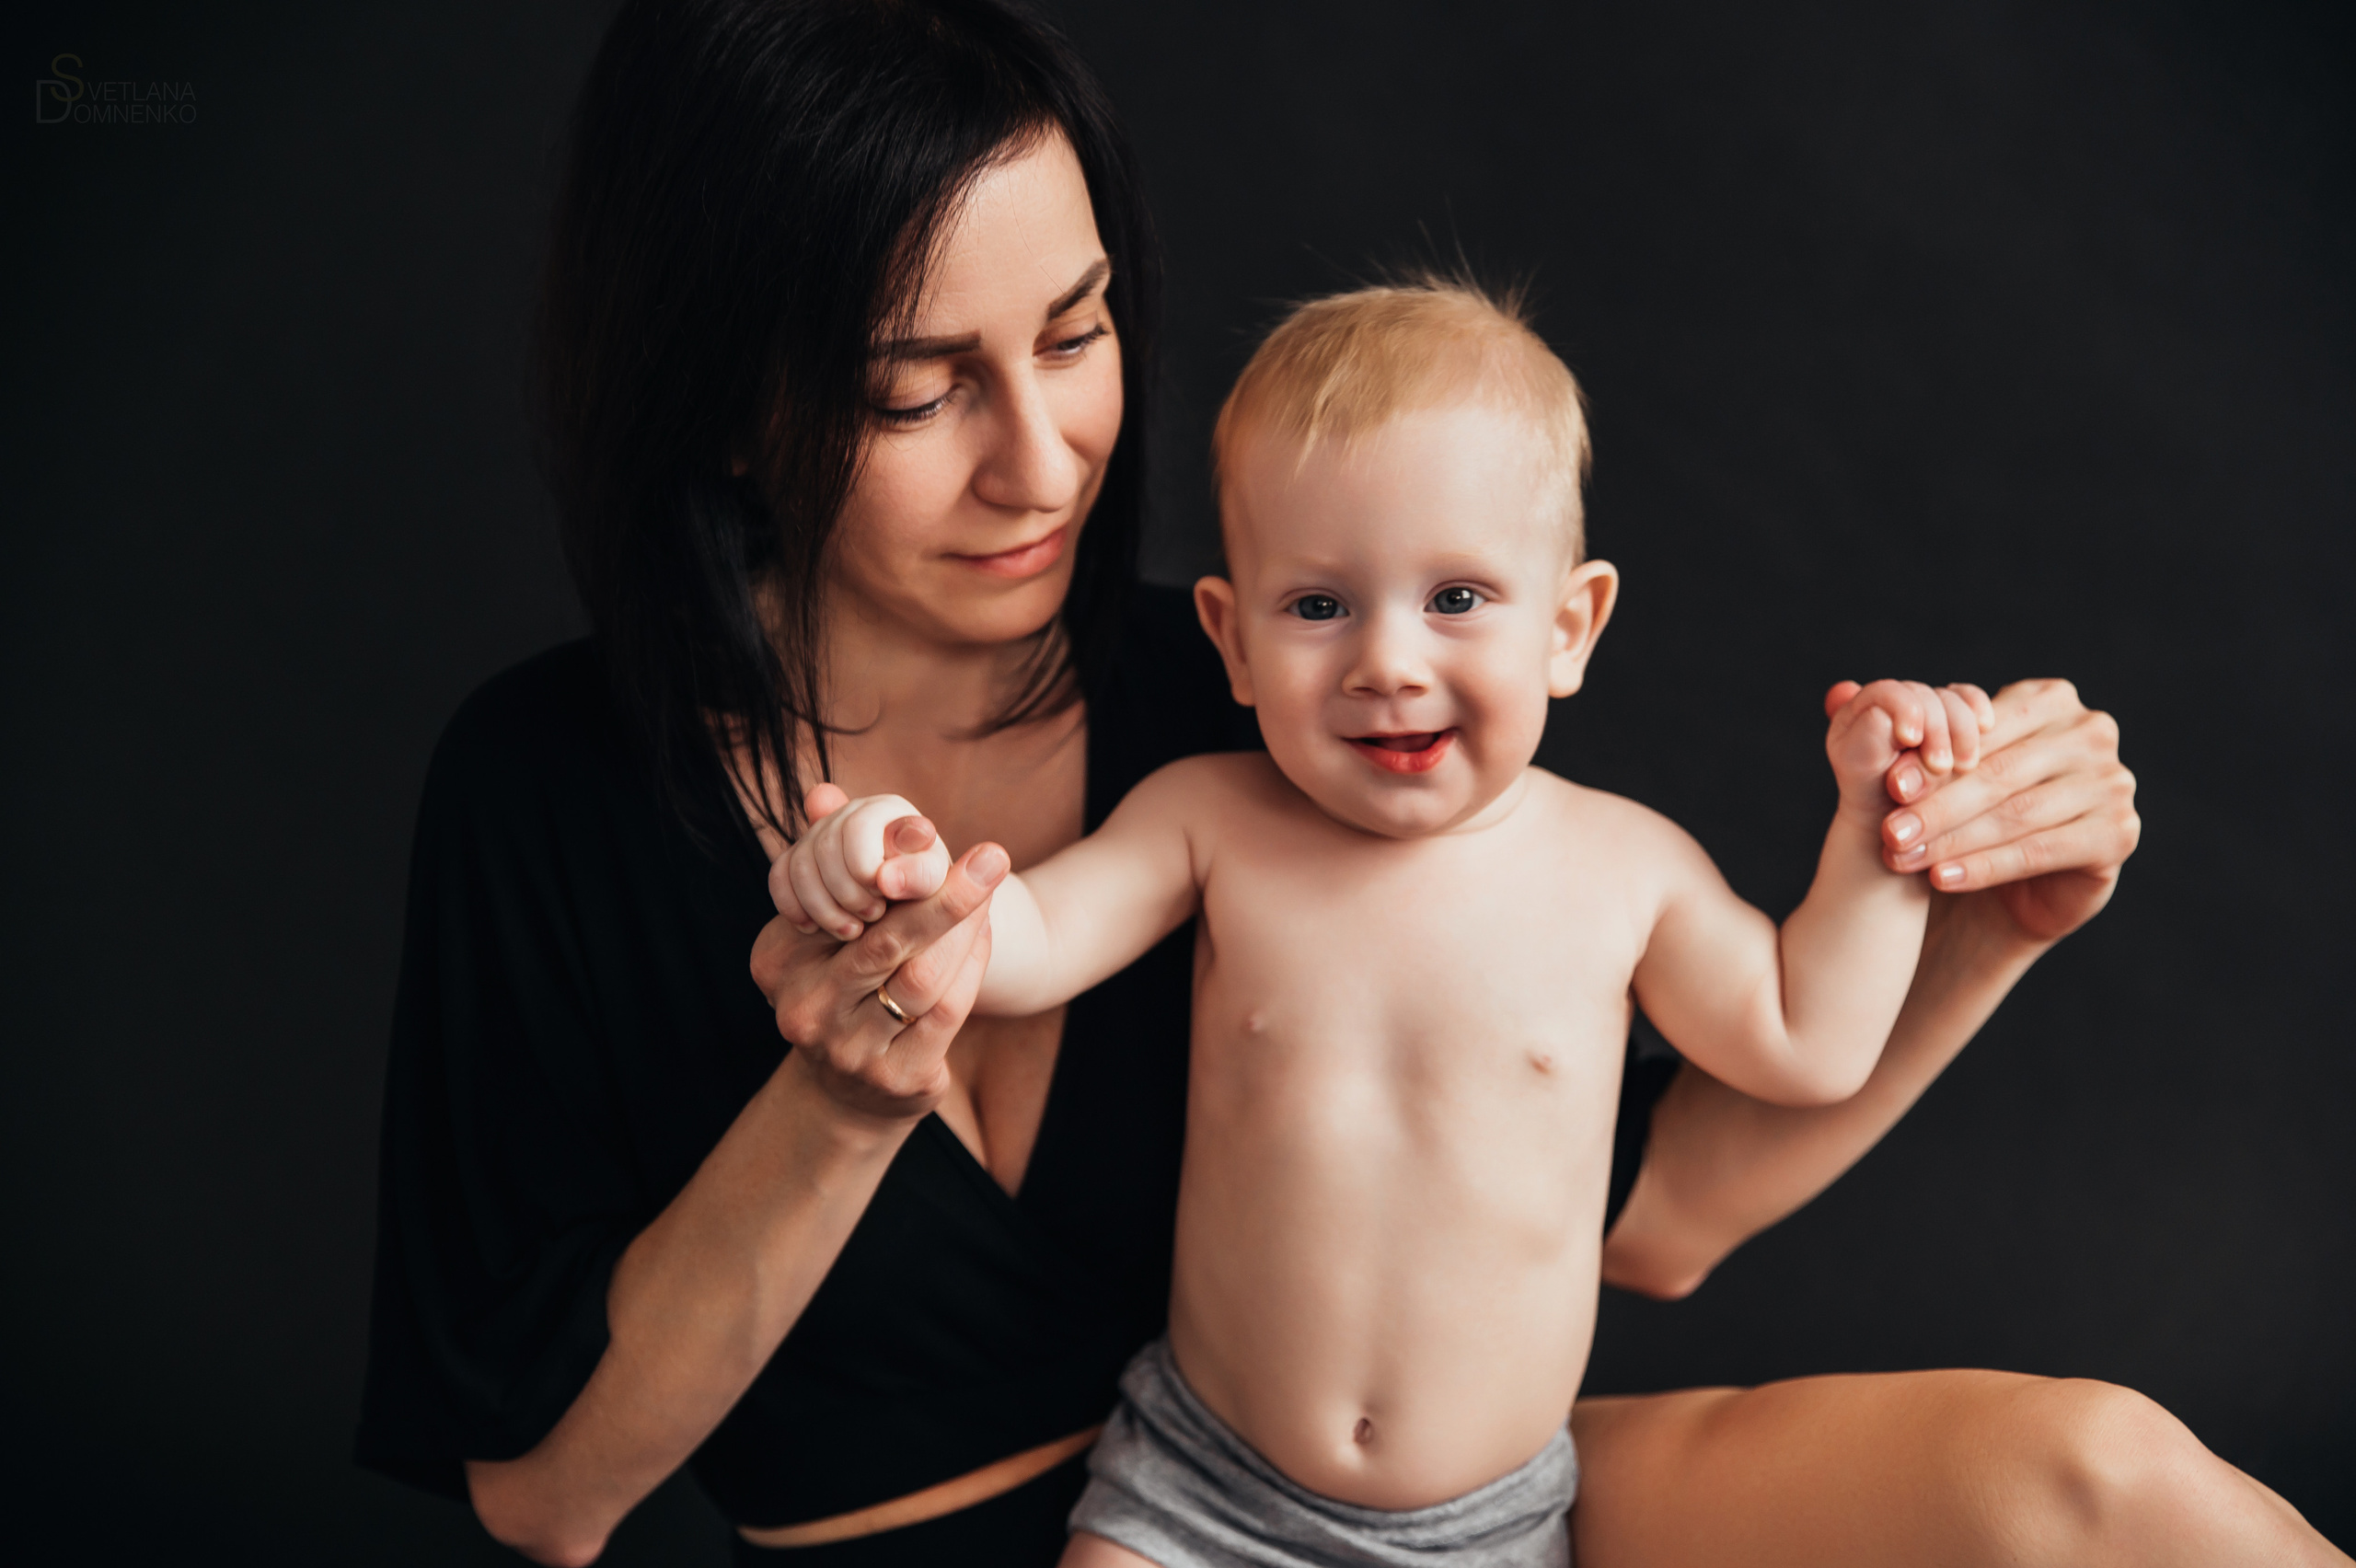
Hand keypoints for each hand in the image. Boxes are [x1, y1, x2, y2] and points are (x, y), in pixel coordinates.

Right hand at [749, 840, 1007, 1120]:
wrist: (845, 1093)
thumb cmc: (841, 990)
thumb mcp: (823, 934)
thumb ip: (830, 867)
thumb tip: (825, 791)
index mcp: (778, 961)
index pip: (843, 905)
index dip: (893, 869)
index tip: (932, 832)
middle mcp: (805, 1007)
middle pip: (887, 940)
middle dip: (946, 896)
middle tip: (993, 856)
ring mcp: (848, 1050)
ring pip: (922, 977)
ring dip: (966, 929)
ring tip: (991, 885)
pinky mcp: (897, 1078)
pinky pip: (948, 1011)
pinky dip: (972, 965)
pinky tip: (983, 933)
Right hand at [769, 782, 952, 940]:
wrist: (900, 921)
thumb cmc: (924, 900)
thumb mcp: (930, 888)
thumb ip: (919, 875)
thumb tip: (886, 877)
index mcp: (888, 810)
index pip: (858, 827)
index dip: (864, 867)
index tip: (882, 896)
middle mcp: (851, 812)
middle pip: (824, 845)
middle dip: (846, 891)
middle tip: (873, 916)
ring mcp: (820, 834)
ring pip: (799, 865)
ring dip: (823, 907)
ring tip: (852, 931)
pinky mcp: (797, 860)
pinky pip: (779, 878)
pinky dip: (794, 908)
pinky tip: (816, 928)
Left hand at [1856, 678, 2140, 944]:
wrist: (1998, 889)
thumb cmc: (1961, 814)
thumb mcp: (1927, 769)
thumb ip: (1887, 728)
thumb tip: (1834, 693)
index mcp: (2049, 699)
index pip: (1985, 729)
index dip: (1932, 759)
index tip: (1886, 785)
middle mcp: (2091, 733)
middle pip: (1999, 773)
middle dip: (1938, 804)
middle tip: (1887, 830)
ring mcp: (2113, 783)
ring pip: (2017, 813)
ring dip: (1954, 839)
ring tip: (1902, 857)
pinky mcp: (2119, 834)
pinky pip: (2042, 850)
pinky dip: (1987, 865)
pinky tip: (1942, 878)